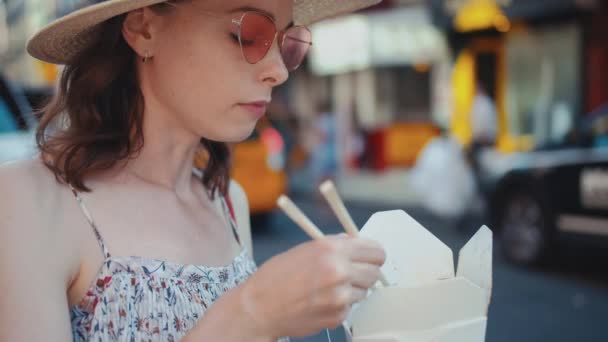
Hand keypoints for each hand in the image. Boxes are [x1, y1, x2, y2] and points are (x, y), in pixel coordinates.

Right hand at [237, 234, 385, 338]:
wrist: (259, 307)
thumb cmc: (277, 276)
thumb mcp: (306, 249)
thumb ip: (335, 245)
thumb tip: (356, 244)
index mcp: (332, 249)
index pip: (376, 251)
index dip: (373, 255)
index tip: (370, 258)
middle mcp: (339, 271)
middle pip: (375, 273)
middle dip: (364, 272)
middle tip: (349, 274)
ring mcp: (340, 297)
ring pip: (364, 292)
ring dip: (352, 290)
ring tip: (327, 288)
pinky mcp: (337, 316)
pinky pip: (350, 308)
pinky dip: (340, 305)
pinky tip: (320, 301)